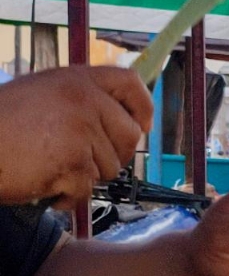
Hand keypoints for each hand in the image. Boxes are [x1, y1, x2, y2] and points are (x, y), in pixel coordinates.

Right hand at [0, 67, 152, 207]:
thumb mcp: (40, 95)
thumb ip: (78, 101)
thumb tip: (124, 120)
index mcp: (75, 79)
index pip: (129, 83)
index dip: (142, 106)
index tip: (142, 125)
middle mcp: (83, 99)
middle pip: (129, 136)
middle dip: (111, 155)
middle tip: (78, 161)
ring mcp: (80, 130)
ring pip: (110, 167)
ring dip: (83, 176)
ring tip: (47, 166)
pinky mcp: (73, 161)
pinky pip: (86, 189)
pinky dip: (65, 196)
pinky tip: (41, 184)